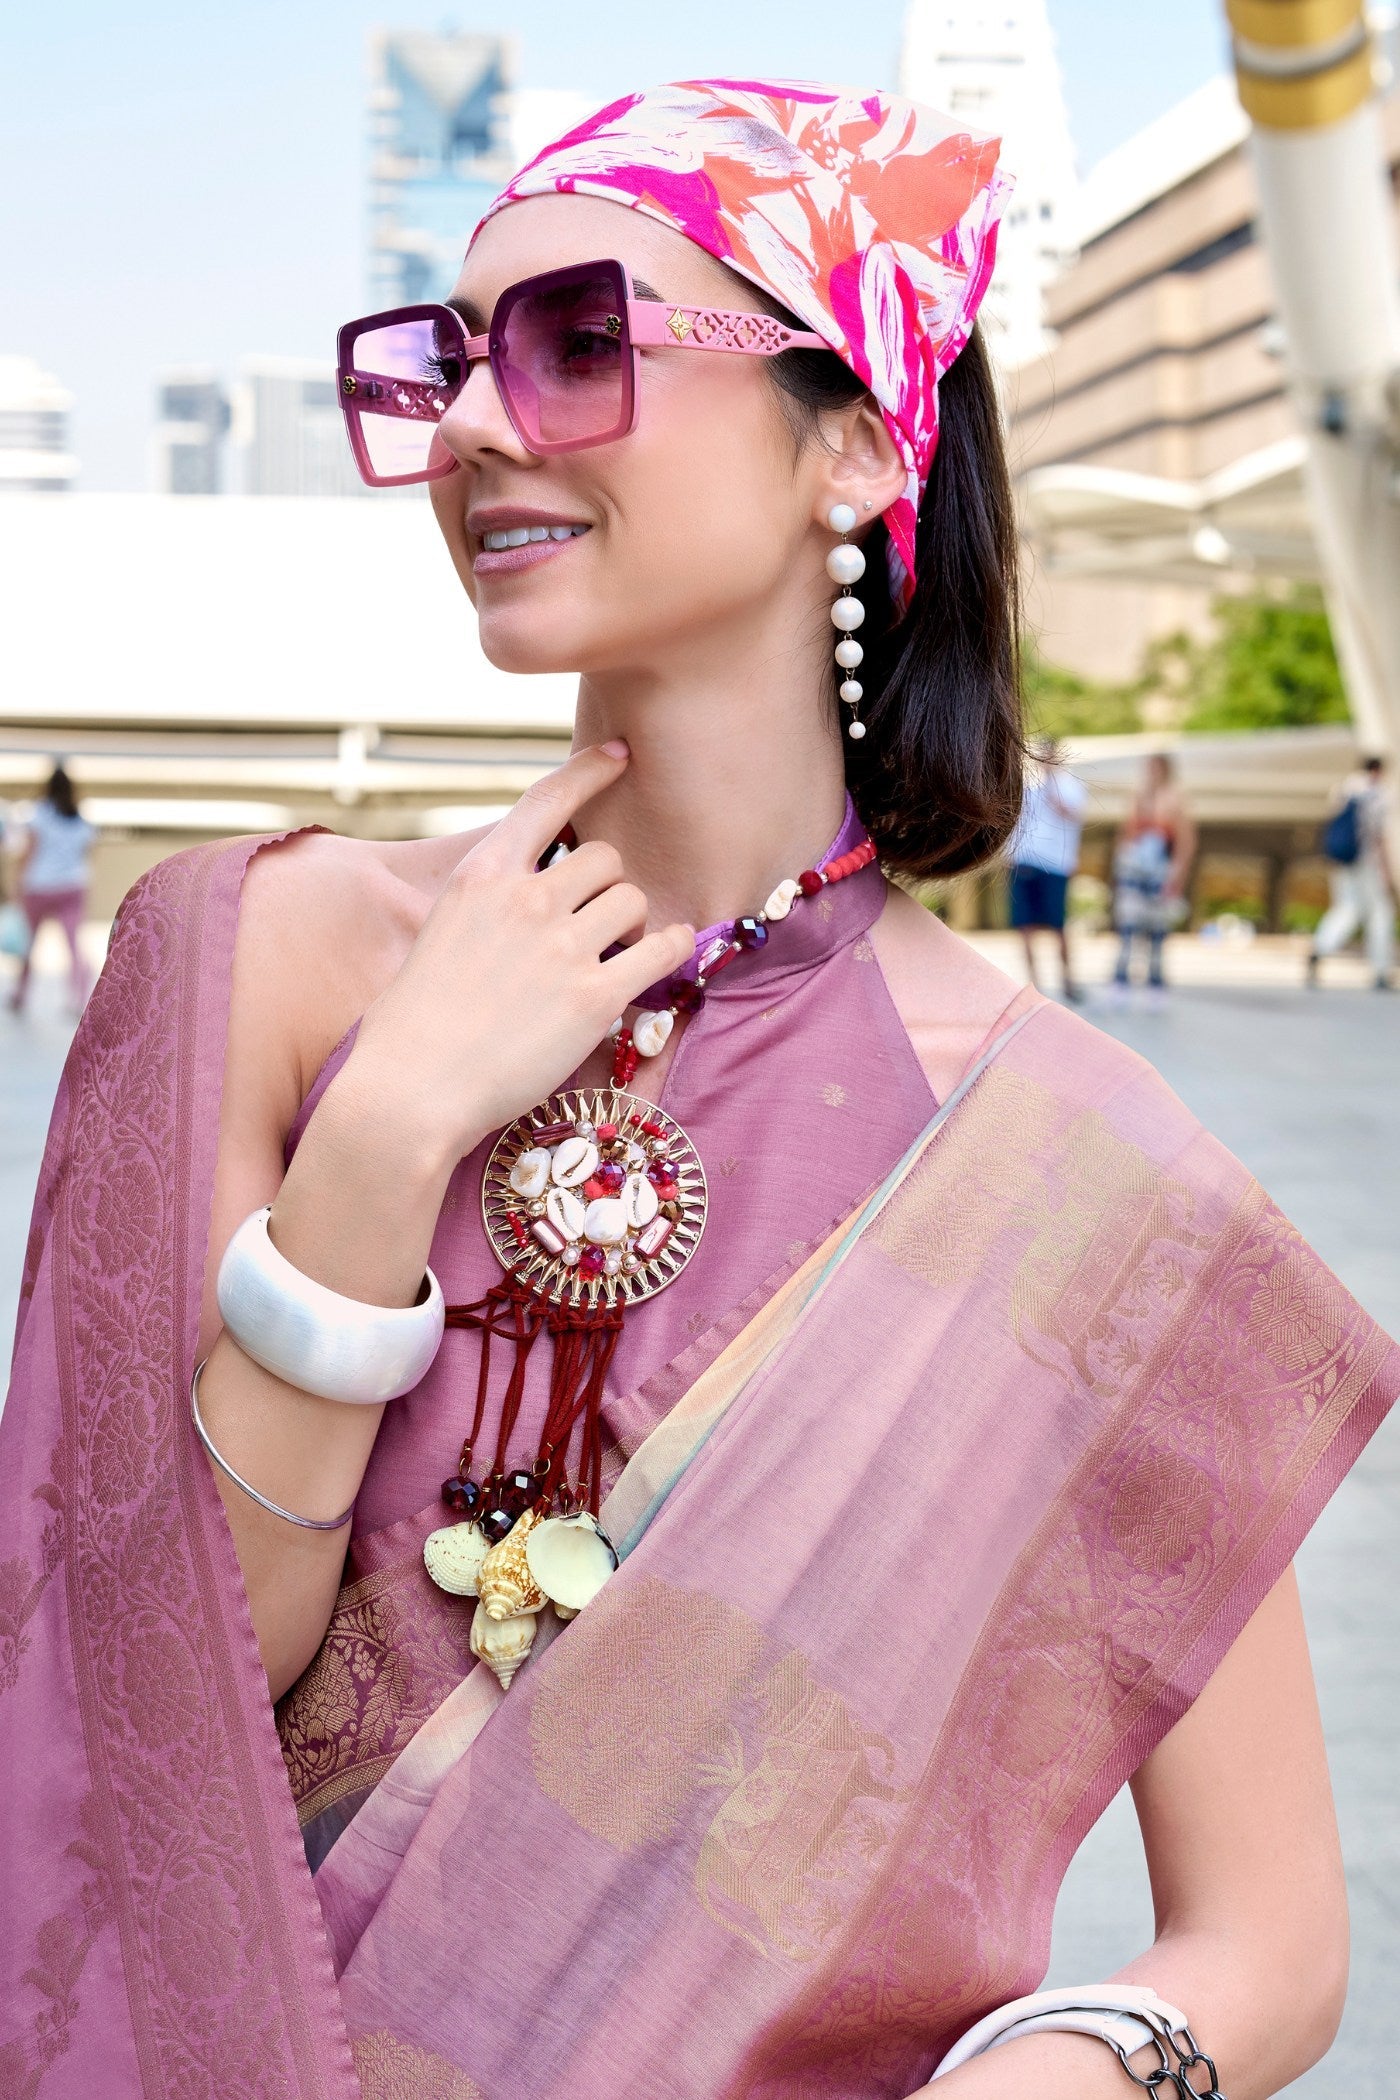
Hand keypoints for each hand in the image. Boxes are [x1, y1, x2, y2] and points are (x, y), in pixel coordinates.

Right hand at [346, 742, 693, 1158]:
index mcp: (482, 876)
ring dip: (633, 922)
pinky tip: (670, 953)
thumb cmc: (412, 1026)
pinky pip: (663, 949)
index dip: (589, 772)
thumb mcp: (439, 935)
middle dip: (607, 886)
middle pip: (604, 857)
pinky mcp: (595, 996)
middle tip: (597, 924)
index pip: (546, 800)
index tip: (620, 757)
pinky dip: (673, 948)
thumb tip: (525, 898)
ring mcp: (563, 946)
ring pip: (633, 899)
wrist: (410, 1091)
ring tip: (615, 952)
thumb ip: (487, 906)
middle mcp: (525, 899)